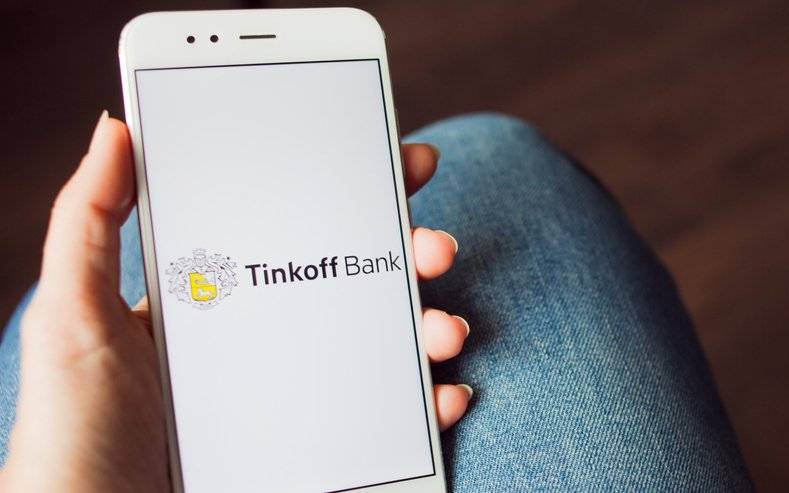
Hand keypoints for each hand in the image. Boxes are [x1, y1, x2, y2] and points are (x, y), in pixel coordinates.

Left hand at [0, 113, 470, 491]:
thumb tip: (118, 129)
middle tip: (437, 248)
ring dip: (433, 328)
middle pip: (359, 281)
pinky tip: (448, 397)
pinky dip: (433, 407)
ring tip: (446, 330)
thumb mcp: (72, 319)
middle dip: (413, 255)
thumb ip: (89, 222)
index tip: (402, 163)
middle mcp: (270, 339)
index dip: (356, 191)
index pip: (298, 227)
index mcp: (223, 297)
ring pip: (386, 347)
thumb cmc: (74, 434)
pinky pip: (392, 422)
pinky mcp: (321, 449)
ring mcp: (299, 395)